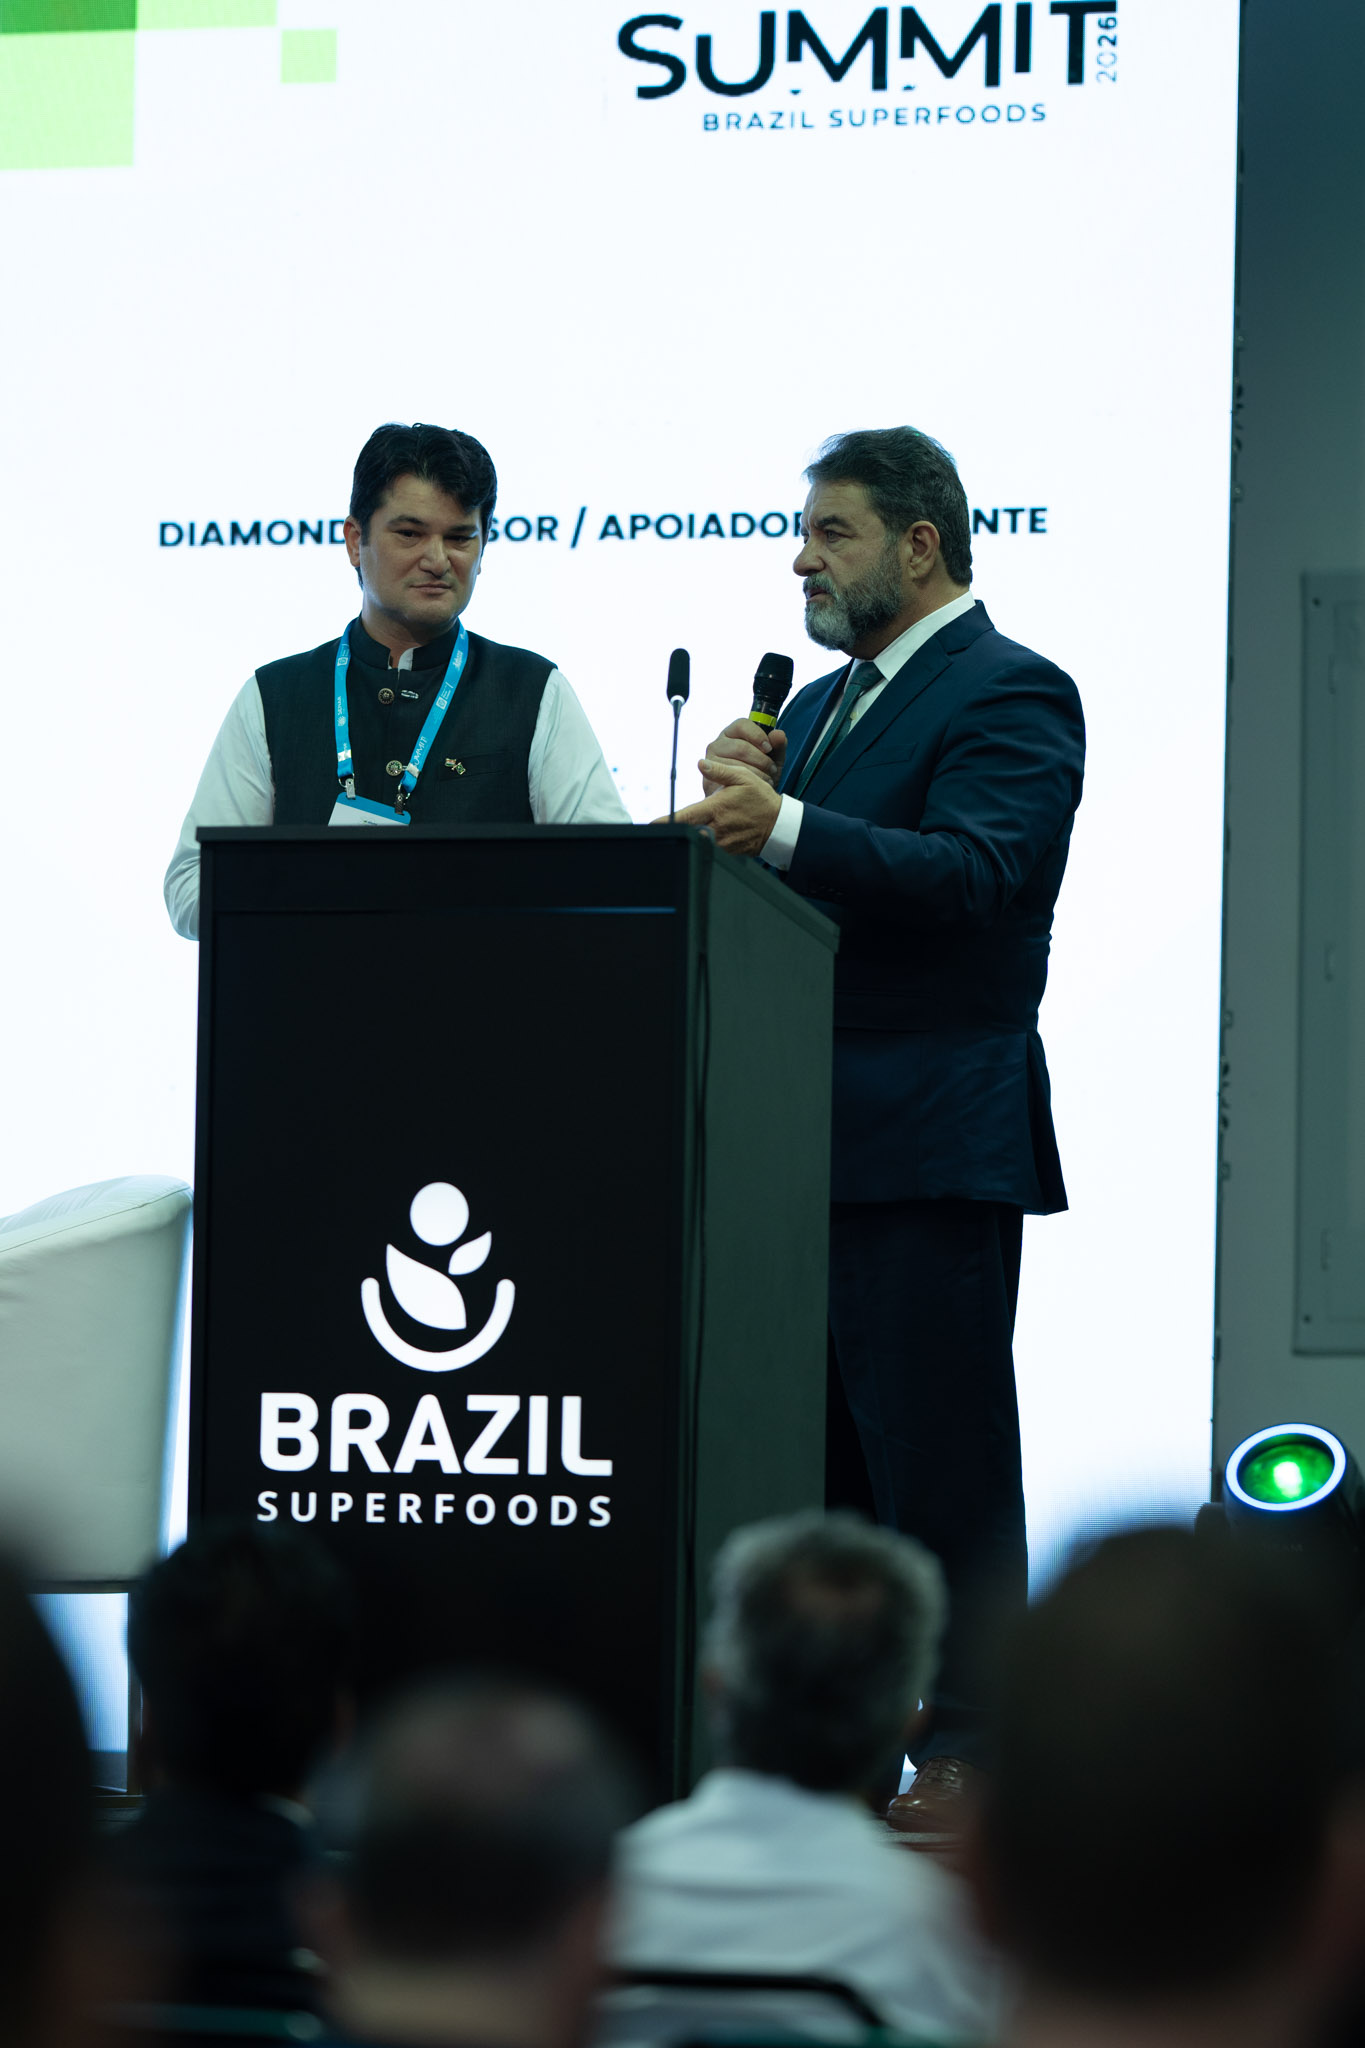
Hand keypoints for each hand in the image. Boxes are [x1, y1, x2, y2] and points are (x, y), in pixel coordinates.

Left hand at [656, 756, 781, 856]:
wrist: (778, 826)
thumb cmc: (760, 800)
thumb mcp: (743, 779)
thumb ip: (721, 771)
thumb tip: (700, 763)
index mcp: (715, 809)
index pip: (684, 817)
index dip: (665, 821)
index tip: (651, 825)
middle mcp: (715, 829)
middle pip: (686, 832)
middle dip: (675, 830)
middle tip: (664, 829)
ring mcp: (721, 843)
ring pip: (697, 842)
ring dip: (689, 837)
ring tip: (683, 833)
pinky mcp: (726, 853)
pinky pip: (709, 850)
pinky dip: (703, 845)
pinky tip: (704, 838)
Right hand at [702, 718, 787, 795]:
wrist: (746, 799)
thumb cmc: (759, 774)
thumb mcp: (774, 760)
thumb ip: (778, 746)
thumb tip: (778, 734)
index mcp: (733, 733)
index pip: (742, 725)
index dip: (757, 735)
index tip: (769, 748)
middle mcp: (718, 743)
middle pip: (741, 747)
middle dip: (761, 760)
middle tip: (772, 769)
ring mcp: (711, 759)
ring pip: (736, 763)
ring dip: (757, 773)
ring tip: (767, 780)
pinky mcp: (709, 776)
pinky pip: (729, 778)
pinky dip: (746, 783)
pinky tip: (754, 787)